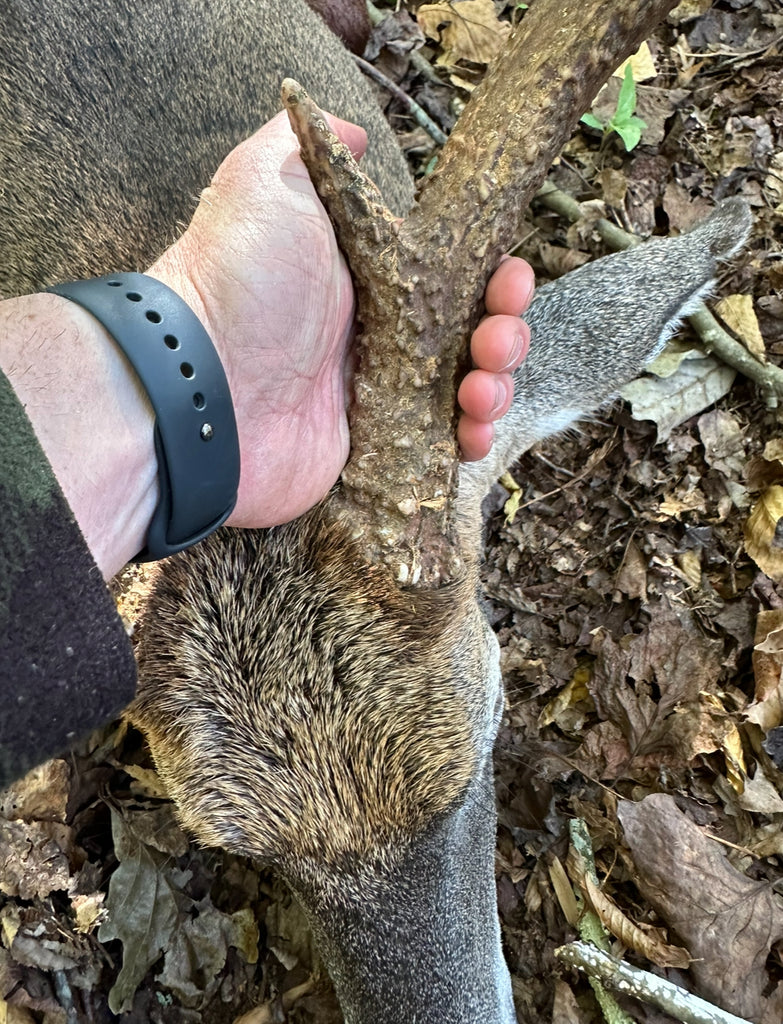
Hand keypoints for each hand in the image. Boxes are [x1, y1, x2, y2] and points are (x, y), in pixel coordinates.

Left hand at [150, 111, 533, 528]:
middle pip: (473, 334)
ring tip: (477, 391)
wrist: (201, 388)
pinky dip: (472, 439)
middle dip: (504, 333)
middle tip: (493, 337)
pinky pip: (443, 446)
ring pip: (468, 391)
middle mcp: (381, 336)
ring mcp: (382, 396)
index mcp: (370, 278)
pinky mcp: (378, 449)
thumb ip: (312, 147)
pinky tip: (470, 433)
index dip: (494, 277)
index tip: (507, 277)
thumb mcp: (268, 183)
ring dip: (496, 386)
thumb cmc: (239, 283)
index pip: (457, 275)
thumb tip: (353, 133)